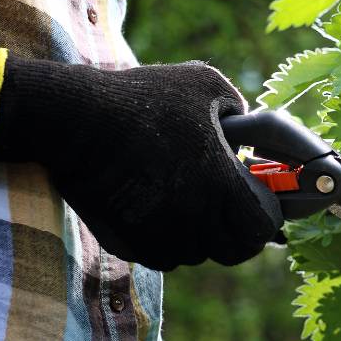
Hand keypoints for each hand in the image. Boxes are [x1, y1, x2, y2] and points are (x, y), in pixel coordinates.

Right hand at [0, 55, 283, 270]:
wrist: (73, 120)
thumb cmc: (143, 97)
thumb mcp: (206, 86)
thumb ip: (242, 111)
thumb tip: (250, 134)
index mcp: (219, 184)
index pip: (262, 227)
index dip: (266, 214)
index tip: (259, 198)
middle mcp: (191, 219)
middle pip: (233, 250)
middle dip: (237, 229)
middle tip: (230, 204)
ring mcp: (157, 236)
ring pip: (196, 254)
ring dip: (200, 234)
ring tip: (189, 196)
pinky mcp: (126, 244)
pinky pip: (162, 254)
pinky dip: (168, 239)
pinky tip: (159, 206)